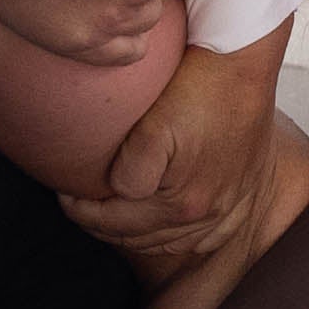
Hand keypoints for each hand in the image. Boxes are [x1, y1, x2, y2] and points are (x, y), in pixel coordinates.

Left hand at [62, 36, 286, 256]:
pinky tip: (162, 226)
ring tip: (113, 215)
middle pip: (141, 238)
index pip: (115, 223)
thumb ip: (130, 171)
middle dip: (104, 226)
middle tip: (80, 206)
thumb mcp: (154, 128)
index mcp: (183, 204)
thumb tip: (116, 192)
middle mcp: (208, 216)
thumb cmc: (199, 88)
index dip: (82, 211)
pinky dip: (176, 237)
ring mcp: (228, 211)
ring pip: (169, 243)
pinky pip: (203, 238)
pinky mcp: (242, 198)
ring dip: (136, 235)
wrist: (243, 65)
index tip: (64, 195)